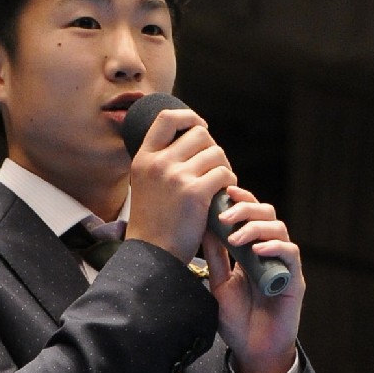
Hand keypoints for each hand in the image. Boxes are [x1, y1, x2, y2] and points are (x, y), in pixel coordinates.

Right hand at [125, 107, 235, 264]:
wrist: (152, 255)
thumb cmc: (153, 224)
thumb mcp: (145, 185)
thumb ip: (162, 162)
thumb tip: (194, 137)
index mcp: (144, 159)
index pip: (167, 118)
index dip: (189, 117)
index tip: (200, 128)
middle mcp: (158, 163)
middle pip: (199, 134)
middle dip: (212, 149)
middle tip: (213, 169)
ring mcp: (176, 176)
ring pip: (216, 153)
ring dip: (223, 168)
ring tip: (219, 186)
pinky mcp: (195, 193)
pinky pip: (223, 174)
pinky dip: (229, 184)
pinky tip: (223, 197)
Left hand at [202, 185, 304, 372]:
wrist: (251, 350)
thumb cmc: (236, 320)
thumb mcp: (218, 284)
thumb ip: (215, 257)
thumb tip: (205, 226)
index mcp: (250, 250)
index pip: (250, 215)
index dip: (240, 200)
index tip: (223, 192)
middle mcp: (268, 252)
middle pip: (266, 214)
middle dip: (245, 210)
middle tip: (225, 217)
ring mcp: (282, 264)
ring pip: (279, 229)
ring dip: (255, 228)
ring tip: (235, 238)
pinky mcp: (294, 279)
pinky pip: (290, 254)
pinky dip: (275, 247)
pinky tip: (257, 250)